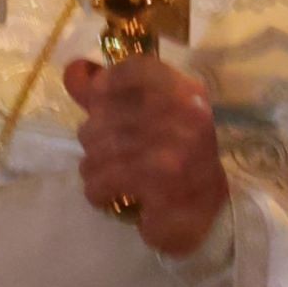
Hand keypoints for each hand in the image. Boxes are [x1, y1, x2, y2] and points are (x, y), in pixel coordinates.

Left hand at [66, 55, 228, 259]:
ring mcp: (175, 150)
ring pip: (100, 148)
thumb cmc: (179, 163)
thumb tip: (74, 71)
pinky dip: (96, 190)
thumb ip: (112, 95)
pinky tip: (106, 196)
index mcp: (187, 93)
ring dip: (92, 167)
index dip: (106, 82)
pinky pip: (105, 180)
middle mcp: (185, 115)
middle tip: (103, 155)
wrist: (213, 217)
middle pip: (106, 114)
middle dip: (93, 138)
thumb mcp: (154, 120)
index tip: (98, 102)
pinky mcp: (160, 185)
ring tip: (102, 176)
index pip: (136, 69)